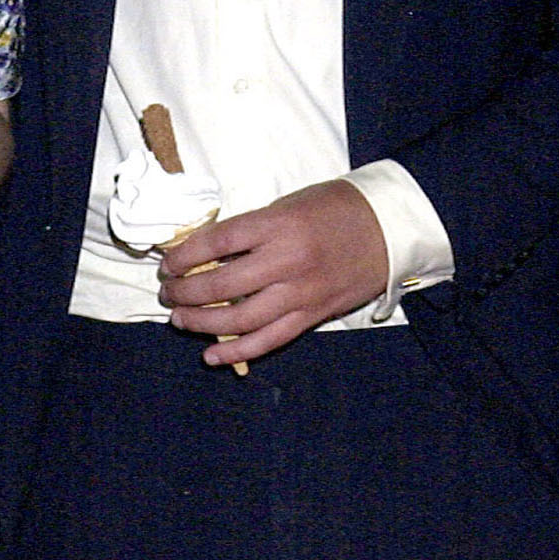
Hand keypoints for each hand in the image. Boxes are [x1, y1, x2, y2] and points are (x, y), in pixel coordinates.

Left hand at [158, 179, 390, 364]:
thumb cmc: (336, 208)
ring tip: (180, 318)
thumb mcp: (288, 204)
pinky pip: (268, 341)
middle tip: (169, 292)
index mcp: (278, 225)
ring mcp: (300, 294)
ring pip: (239, 319)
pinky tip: (211, 355)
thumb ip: (252, 230)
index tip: (168, 263)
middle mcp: (287, 261)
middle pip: (221, 284)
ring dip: (202, 323)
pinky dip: (236, 352)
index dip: (184, 256)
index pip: (216, 242)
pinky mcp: (312, 316)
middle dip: (185, 291)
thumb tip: (207, 252)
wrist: (390, 227)